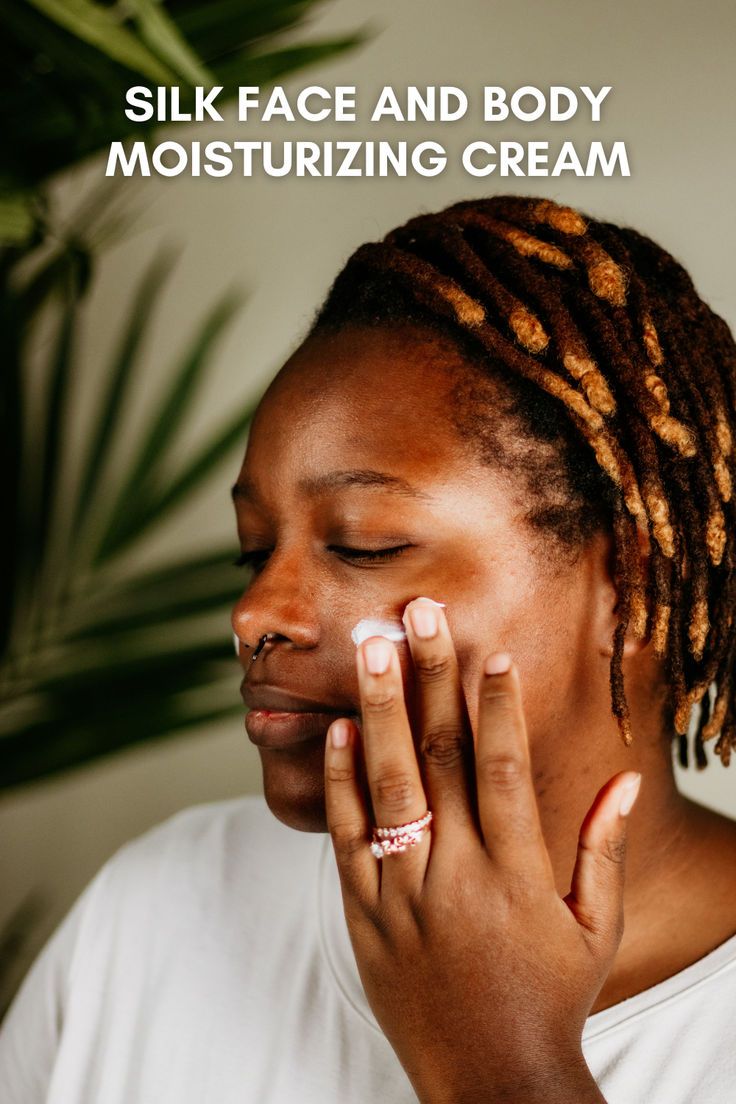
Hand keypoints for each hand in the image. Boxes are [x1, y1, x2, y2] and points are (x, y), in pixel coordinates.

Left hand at [323, 597, 640, 1103]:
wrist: (488, 1080)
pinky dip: (339, 781)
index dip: (497, 705)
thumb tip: (628, 779)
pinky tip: (337, 730)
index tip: (490, 650)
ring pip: (387, 784)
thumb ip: (605, 849)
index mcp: (517, 873)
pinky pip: (346, 837)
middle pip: (440, 756)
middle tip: (418, 614)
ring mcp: (404, 892)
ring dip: (379, 710)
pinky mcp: (364, 915)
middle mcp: (457, 873)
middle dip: (430, 677)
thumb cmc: (551, 998)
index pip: (503, 768)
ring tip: (371, 647)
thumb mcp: (594, 929)